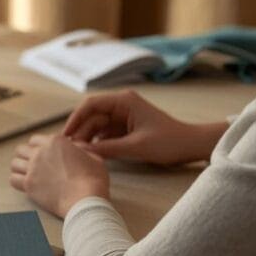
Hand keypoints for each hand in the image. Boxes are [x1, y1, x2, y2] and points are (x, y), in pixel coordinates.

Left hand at [10, 134, 108, 218]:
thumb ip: (81, 148)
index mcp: (55, 141)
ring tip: (27, 173)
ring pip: (14, 163)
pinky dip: (17, 181)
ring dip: (20, 167)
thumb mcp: (93, 156)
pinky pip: (13, 179)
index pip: (35, 139)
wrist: (85, 200)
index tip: (44, 154)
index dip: (39, 146)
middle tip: (33, 164)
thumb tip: (76, 146)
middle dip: (26, 155)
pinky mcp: (29, 185)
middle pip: (21, 149)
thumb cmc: (93, 179)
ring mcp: (32, 169)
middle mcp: (40, 152)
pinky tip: (25, 184)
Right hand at [62, 89, 227, 164]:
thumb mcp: (136, 147)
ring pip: (97, 126)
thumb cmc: (169, 142)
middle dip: (80, 131)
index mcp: (124, 101)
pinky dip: (98, 142)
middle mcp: (122, 105)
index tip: (65, 136)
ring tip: (77, 154)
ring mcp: (123, 116)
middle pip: (92, 116)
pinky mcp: (126, 127)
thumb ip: (107, 148)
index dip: (75, 119)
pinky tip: (91, 154)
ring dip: (88, 138)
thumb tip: (82, 150)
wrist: (190, 146)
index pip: (91, 105)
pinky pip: (106, 133)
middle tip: (68, 149)